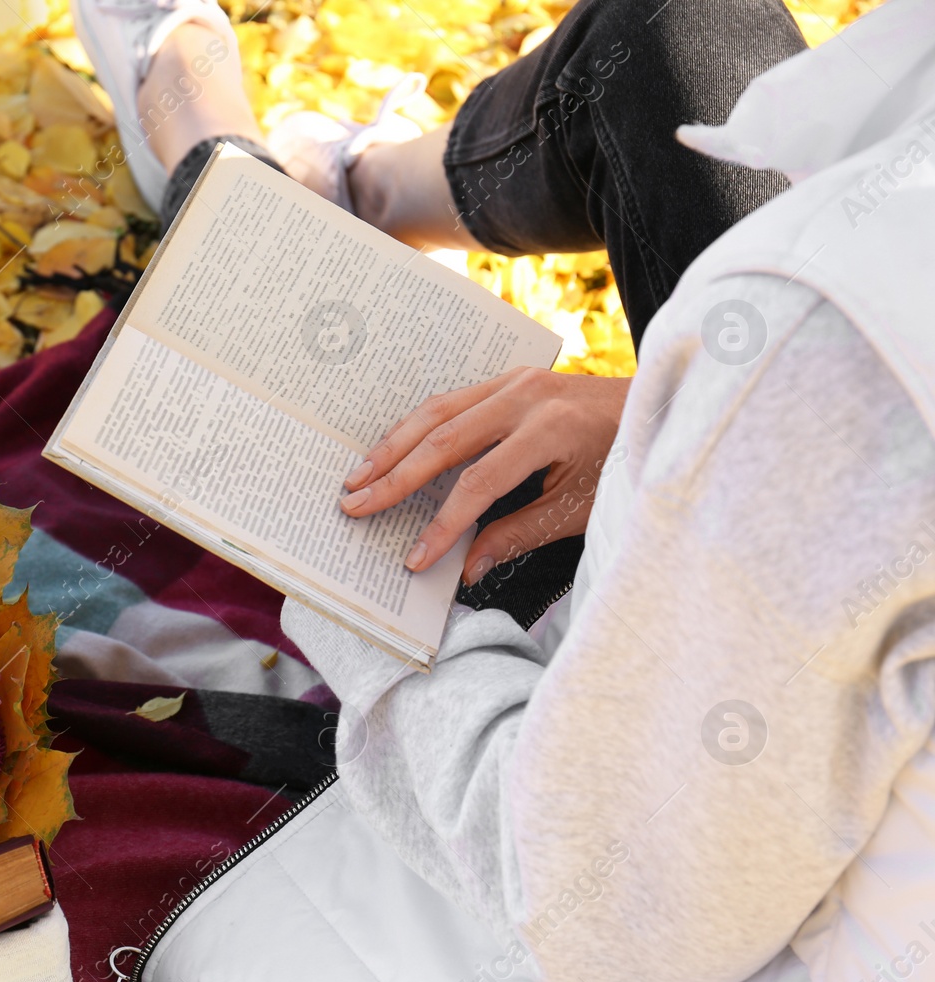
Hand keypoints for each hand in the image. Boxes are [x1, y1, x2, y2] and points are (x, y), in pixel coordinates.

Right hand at [339, 367, 629, 582]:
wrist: (661, 405)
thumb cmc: (626, 462)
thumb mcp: (579, 509)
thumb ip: (519, 534)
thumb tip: (468, 568)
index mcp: (550, 429)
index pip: (478, 484)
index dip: (441, 525)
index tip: (414, 560)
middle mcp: (526, 397)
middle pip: (443, 440)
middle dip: (394, 477)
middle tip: (354, 505)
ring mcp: (515, 381)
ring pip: (437, 412)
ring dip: (393, 447)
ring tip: (357, 478)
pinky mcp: (510, 379)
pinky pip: (450, 401)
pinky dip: (415, 428)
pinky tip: (391, 450)